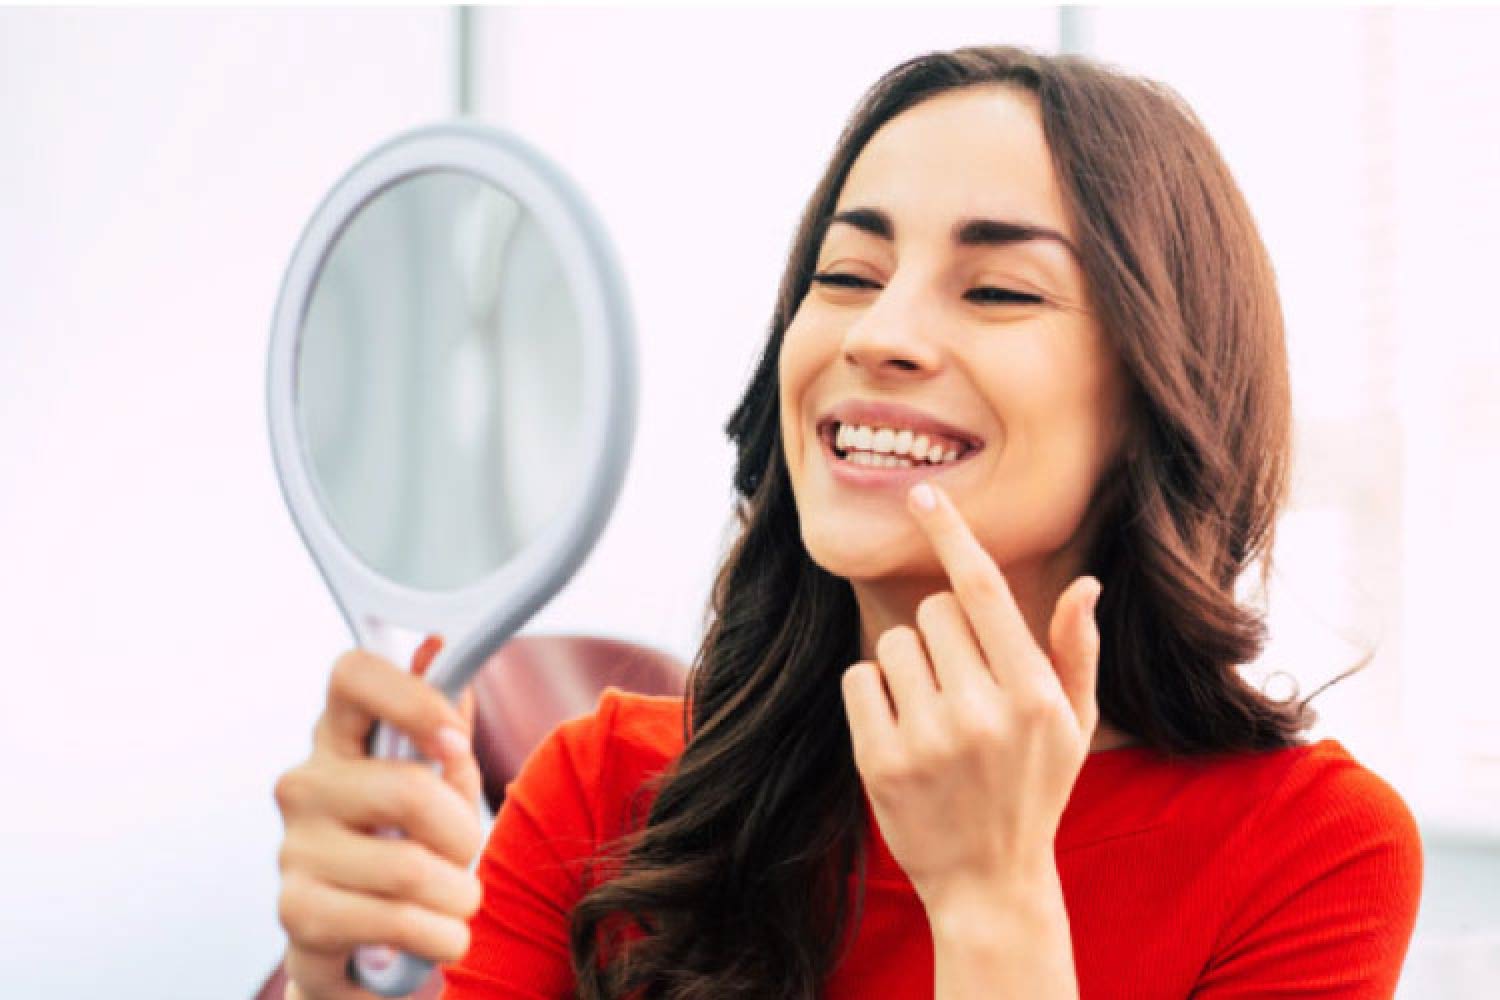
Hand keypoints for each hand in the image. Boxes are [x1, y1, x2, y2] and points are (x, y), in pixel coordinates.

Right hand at [275, 638, 483, 999]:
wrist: (368, 949)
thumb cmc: (408, 852)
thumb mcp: (440, 787)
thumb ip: (445, 728)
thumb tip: (435, 648)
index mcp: (342, 738)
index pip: (352, 673)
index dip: (413, 698)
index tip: (454, 741)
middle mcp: (306, 784)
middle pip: (408, 789)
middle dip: (463, 834)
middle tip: (462, 854)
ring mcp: (294, 848)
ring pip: (411, 867)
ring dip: (458, 896)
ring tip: (451, 903)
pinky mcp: (297, 913)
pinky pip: (398, 921)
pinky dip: (440, 936)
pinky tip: (436, 937)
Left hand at [839, 482, 1102, 914]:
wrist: (989, 882)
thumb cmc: (1034, 789)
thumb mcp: (1073, 724)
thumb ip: (1076, 651)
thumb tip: (1085, 584)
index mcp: (1032, 693)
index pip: (985, 590)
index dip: (952, 535)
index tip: (923, 495)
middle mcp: (981, 711)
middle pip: (934, 612)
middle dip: (943, 636)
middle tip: (961, 686)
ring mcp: (926, 738)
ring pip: (893, 643)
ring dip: (908, 666)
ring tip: (933, 715)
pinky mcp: (879, 761)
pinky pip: (859, 680)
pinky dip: (873, 696)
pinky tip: (902, 733)